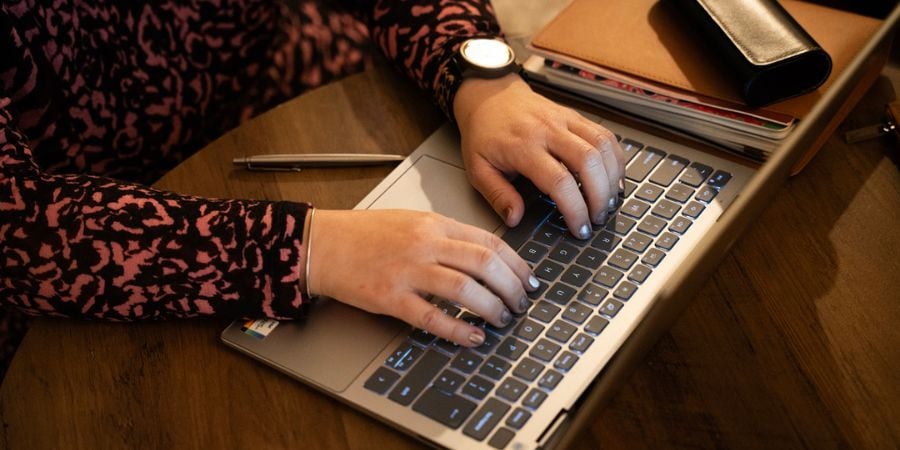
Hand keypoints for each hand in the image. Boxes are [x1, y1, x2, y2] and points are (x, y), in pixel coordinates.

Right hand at [305, 209, 538, 346]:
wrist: (323, 243)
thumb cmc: (365, 234)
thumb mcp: (412, 221)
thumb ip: (447, 236)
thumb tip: (485, 257)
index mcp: (434, 223)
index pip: (489, 241)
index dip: (516, 264)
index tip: (529, 280)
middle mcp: (425, 244)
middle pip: (484, 263)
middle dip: (511, 287)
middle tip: (521, 303)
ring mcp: (407, 271)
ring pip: (465, 289)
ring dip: (492, 308)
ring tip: (503, 319)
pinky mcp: (390, 298)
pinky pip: (433, 317)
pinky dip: (459, 329)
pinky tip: (473, 336)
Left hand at [453, 73, 625, 238]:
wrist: (489, 97)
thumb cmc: (484, 134)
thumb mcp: (477, 169)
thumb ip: (497, 195)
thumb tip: (515, 219)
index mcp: (523, 147)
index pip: (559, 181)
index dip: (575, 209)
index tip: (579, 229)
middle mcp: (547, 130)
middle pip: (588, 162)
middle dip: (600, 196)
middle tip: (597, 219)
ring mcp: (564, 120)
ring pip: (602, 146)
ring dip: (612, 178)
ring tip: (609, 202)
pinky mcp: (575, 116)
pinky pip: (605, 135)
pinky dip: (615, 158)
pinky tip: (613, 178)